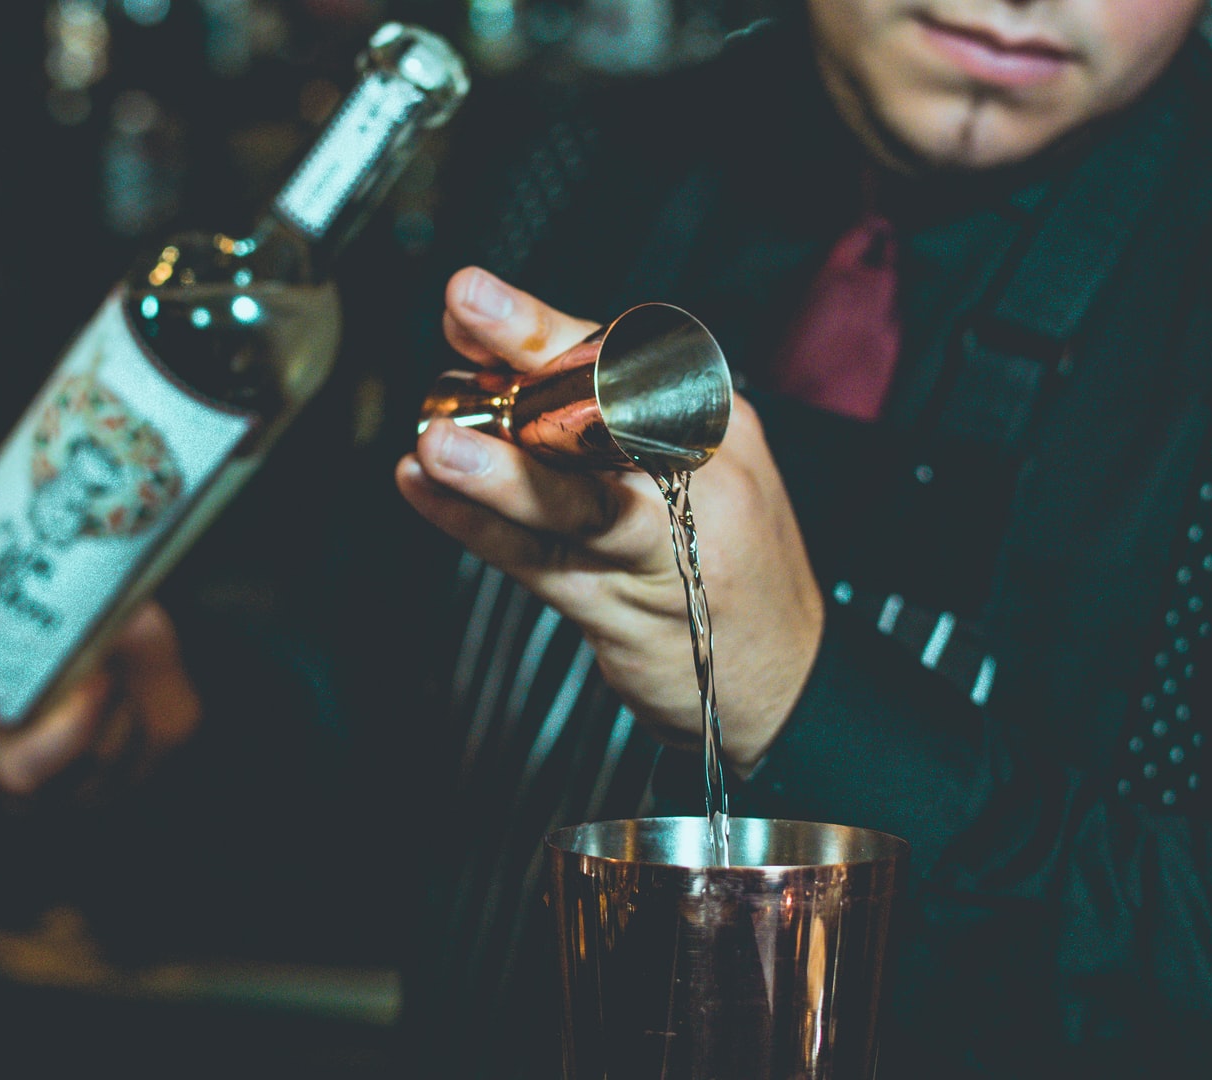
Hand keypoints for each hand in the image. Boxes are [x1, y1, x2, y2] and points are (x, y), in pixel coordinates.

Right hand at [0, 483, 202, 796]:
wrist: (146, 688)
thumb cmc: (62, 635)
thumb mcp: (31, 580)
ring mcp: (10, 783)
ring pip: (15, 780)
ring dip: (64, 730)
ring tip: (99, 682)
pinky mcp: (78, 796)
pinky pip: (95, 779)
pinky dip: (126, 730)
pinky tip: (142, 694)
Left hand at [395, 267, 823, 767]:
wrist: (786, 679)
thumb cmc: (723, 561)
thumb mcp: (692, 468)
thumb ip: (603, 421)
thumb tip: (488, 365)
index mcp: (709, 424)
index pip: (621, 357)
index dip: (540, 324)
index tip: (474, 297)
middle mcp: (692, 476)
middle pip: (605, 407)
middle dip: (528, 353)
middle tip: (465, 307)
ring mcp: (659, 547)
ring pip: (572, 499)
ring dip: (497, 469)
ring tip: (437, 442)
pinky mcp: (622, 610)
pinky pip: (538, 562)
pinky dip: (475, 528)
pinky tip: (424, 493)